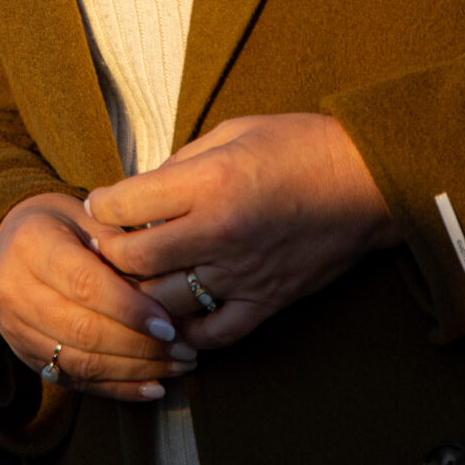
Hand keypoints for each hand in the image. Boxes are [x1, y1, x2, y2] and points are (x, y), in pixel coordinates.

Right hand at [0, 192, 195, 401]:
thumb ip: (124, 249)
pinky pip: (76, 380)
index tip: (169, 323)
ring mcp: (15, 328)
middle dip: (141, 346)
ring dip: (136, 370)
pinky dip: (118, 388)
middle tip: (185, 348)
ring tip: (178, 365)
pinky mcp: (26, 356)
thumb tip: (171, 290)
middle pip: (83, 330)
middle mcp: (13, 289)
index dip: (130, 308)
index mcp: (31, 245)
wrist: (12, 242)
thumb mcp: (92, 217)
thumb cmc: (65, 225)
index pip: (85, 285)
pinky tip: (154, 386)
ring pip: (81, 362)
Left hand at [83, 113, 398, 351]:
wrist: (366, 182)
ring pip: (164, 300)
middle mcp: (219, 232)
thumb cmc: (298, 146)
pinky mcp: (267, 301)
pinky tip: (173, 316)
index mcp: (207, 182)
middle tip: (105, 245)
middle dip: (108, 252)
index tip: (98, 204)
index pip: (124, 204)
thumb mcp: (230, 132)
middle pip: (133, 258)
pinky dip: (185, 330)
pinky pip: (213, 332)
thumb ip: (180, 163)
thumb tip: (140, 189)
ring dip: (140, 292)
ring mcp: (242, 273)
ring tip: (132, 280)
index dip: (101, 204)